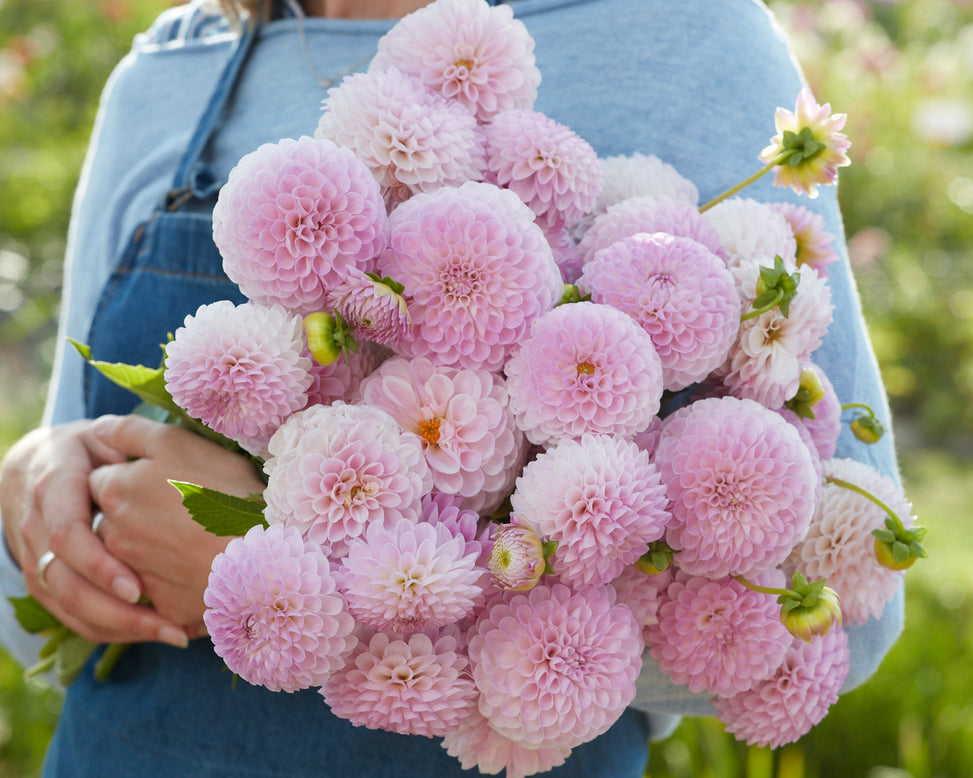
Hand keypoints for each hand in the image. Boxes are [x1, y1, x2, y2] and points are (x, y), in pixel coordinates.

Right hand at [1, 420, 188, 646]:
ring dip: (120, 628)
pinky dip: (110, 629)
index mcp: (52, 486)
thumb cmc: (88, 451)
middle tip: (169, 627)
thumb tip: (157, 453)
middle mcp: (35, 526)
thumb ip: (129, 442)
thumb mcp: (105, 436)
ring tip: (173, 635)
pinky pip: (70, 616)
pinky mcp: (42, 582)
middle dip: (117, 612)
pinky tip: (151, 632)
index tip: (138, 588)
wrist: (34, 466)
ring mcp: (33, 558)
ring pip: (67, 607)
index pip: (68, 535)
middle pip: (66, 583)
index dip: (100, 565)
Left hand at [88, 414, 264, 637]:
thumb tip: (100, 430)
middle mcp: (113, 534)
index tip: (162, 479)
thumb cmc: (225, 490)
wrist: (262, 554)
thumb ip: (131, 432)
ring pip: (129, 554)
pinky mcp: (159, 604)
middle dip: (135, 513)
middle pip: (111, 518)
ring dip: (150, 546)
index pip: (102, 478)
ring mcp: (133, 573)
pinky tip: (203, 565)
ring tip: (194, 537)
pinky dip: (173, 578)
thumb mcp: (179, 444)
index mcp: (114, 490)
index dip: (131, 475)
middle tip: (181, 508)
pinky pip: (158, 587)